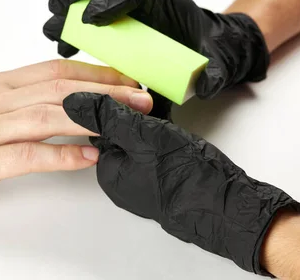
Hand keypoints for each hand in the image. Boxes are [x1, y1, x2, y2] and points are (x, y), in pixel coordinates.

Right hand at [0, 60, 152, 208]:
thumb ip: (0, 100)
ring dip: (97, 115)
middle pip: (62, 88)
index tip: (124, 78)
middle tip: (144, 96)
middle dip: (109, 90)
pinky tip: (88, 157)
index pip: (54, 71)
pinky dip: (62, 154)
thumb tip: (35, 102)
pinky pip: (27, 155)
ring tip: (131, 120)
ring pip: (51, 114)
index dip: (95, 73)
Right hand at [43, 0, 269, 100]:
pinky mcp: (116, 22)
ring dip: (69, 9)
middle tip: (59, 11)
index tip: (94, 19)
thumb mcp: (216, 61)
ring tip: (53, 29)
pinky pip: (90, 17)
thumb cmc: (207, 50)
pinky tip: (61, 42)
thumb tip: (204, 83)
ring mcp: (126, 7)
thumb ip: (213, 71)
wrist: (207, 50)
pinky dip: (74, 25)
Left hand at [63, 92, 299, 275]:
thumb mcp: (140, 134)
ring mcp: (142, 182)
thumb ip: (106, 116)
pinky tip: (176, 135)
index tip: (130, 93)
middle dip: (133, 113)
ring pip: (138, 139)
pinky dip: (162, 136)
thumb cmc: (185, 175)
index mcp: (108, 169)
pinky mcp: (163, 180)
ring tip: (167, 122)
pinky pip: (154, 151)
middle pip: (117, 132)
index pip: (98, 126)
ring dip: (150, 123)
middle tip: (152, 108)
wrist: (225, 205)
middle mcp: (121, 179)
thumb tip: (74, 101)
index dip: (115, 103)